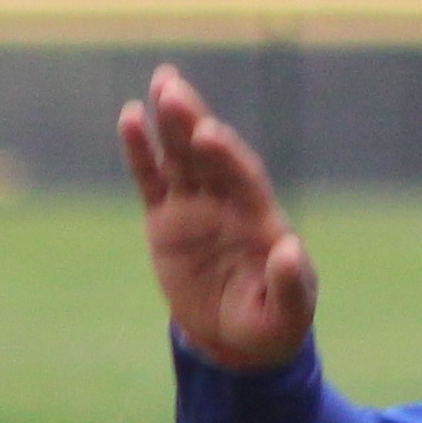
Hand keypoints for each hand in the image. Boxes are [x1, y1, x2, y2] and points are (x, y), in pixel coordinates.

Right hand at [120, 65, 318, 371]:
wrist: (235, 339)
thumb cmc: (270, 325)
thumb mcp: (287, 315)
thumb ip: (290, 283)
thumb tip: (289, 248)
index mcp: (261, 220)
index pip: (243, 180)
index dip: (226, 156)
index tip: (208, 134)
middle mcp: (229, 203)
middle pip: (209, 156)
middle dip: (192, 122)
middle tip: (174, 89)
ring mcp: (196, 207)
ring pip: (181, 157)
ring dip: (170, 121)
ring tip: (162, 83)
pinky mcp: (166, 219)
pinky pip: (151, 180)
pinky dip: (140, 151)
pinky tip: (130, 118)